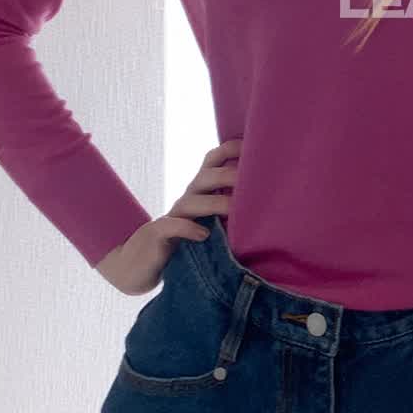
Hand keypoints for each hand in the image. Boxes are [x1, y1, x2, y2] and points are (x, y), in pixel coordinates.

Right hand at [95, 138, 242, 295]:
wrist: (141, 265)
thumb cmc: (188, 243)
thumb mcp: (213, 224)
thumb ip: (234, 212)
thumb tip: (271, 204)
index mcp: (201, 191)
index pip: (214, 161)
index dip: (231, 149)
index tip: (255, 146)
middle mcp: (188, 198)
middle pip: (206, 177)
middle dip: (229, 175)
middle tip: (255, 182)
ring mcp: (172, 215)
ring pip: (192, 202)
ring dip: (215, 203)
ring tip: (235, 209)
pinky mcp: (158, 234)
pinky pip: (172, 226)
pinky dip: (188, 228)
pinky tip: (203, 234)